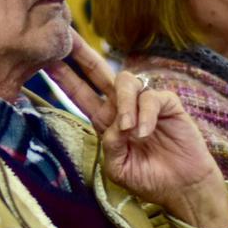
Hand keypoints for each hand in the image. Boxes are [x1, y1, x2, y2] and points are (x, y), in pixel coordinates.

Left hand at [46, 40, 227, 227]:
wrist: (181, 188)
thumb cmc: (149, 179)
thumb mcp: (118, 168)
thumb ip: (109, 147)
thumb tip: (113, 125)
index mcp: (106, 122)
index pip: (81, 94)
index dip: (65, 77)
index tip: (46, 60)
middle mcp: (122, 108)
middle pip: (99, 73)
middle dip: (83, 56)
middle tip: (69, 40)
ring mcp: (145, 104)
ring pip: (126, 81)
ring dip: (124, 103)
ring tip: (128, 129)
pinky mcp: (168, 105)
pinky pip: (152, 98)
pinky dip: (146, 116)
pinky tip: (145, 134)